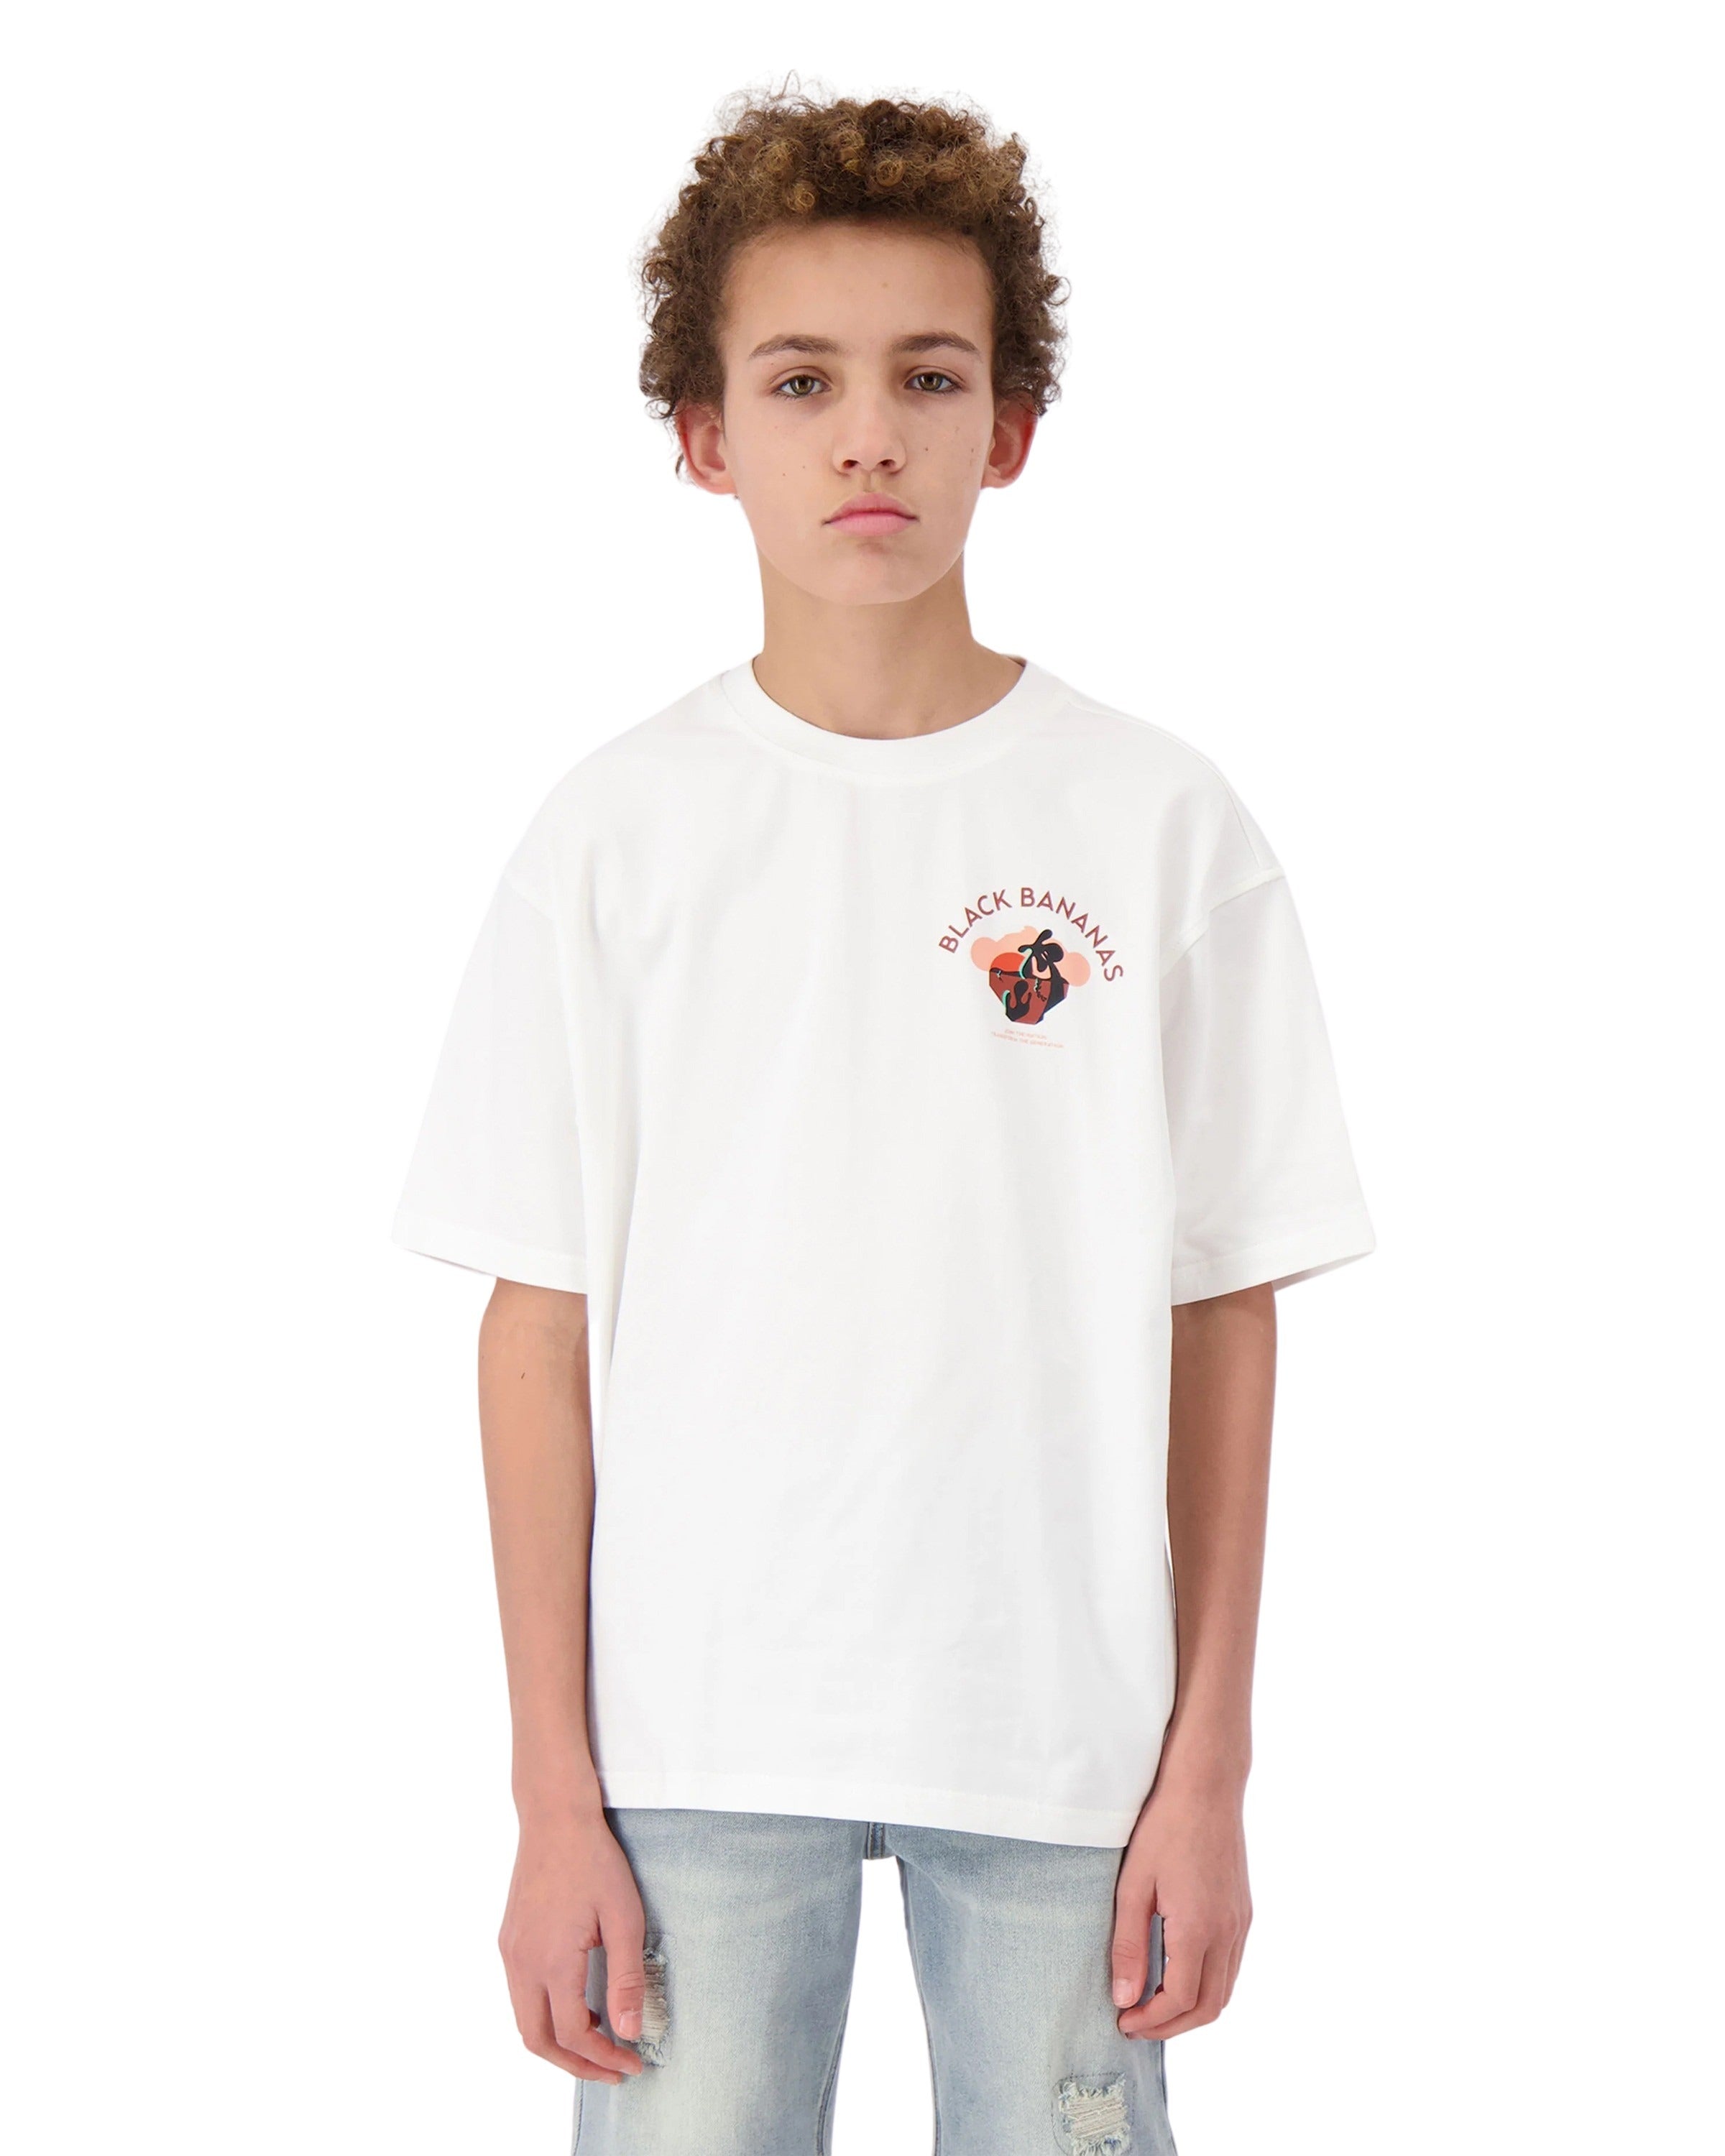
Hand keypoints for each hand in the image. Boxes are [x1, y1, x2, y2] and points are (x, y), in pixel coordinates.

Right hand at [499, 1808, 650, 2081]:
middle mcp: (522, 1962)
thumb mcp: (623, 1917)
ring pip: (524, 2021)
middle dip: (575, 2065)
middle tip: (611, 2071)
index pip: (573, 2034)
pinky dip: (546, 2014)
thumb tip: (629, 2031)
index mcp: (551, 1961)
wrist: (554, 1816)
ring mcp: (510, 1951)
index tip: (633, 2064)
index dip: (603, 2058)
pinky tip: (576, 2004)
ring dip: (558, 2042)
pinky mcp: (509, 1939)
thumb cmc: (593, 1860)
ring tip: (598, 2042)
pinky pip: (521, 1994)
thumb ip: (625, 1978)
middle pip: (538, 2040)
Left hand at [1110, 1775, 1251, 2039]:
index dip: (1152, 2021)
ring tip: (1155, 2006)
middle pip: (1209, 2006)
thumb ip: (1128, 1944)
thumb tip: (1125, 1997)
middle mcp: (1228, 1932)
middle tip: (1137, 2024)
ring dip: (1192, 2009)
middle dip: (1173, 2026)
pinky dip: (1208, 1985)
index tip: (1124, 2022)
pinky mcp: (1244, 1912)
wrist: (1206, 1787)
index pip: (1181, 2000)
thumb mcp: (1133, 1885)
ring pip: (1225, 1990)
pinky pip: (1231, 1966)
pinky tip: (1179, 1974)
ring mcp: (1241, 1923)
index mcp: (1199, 1928)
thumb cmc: (1164, 1828)